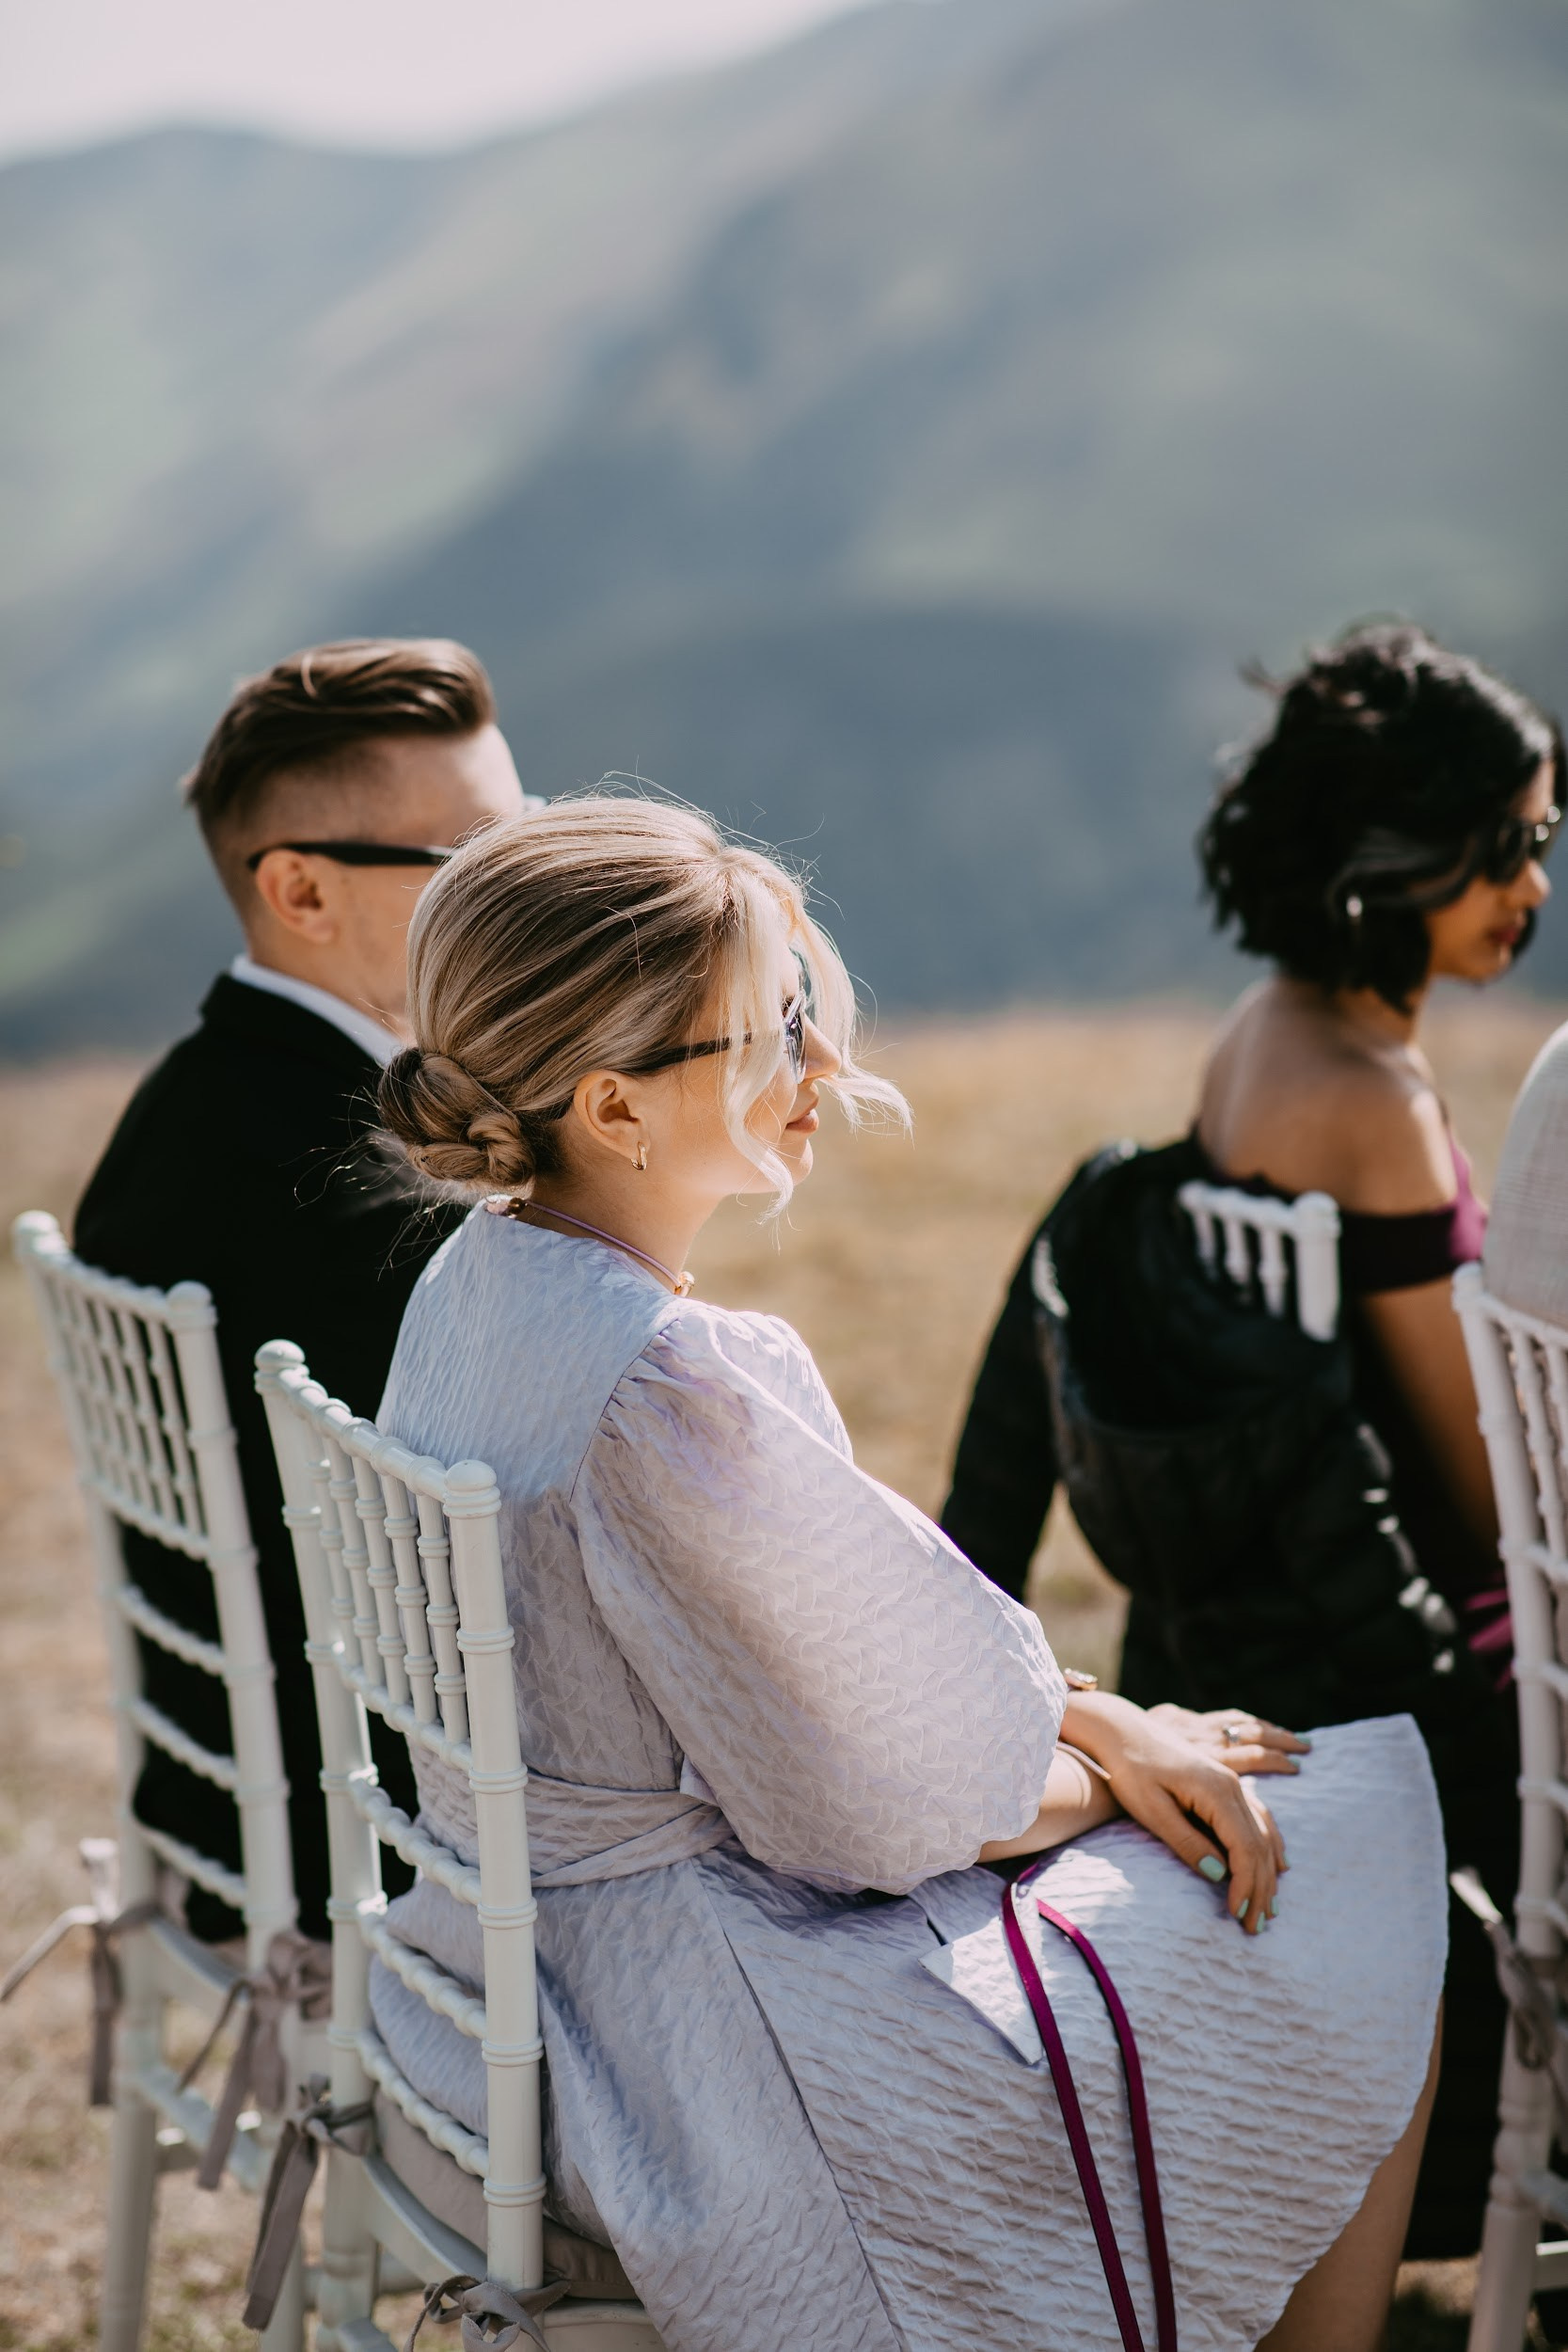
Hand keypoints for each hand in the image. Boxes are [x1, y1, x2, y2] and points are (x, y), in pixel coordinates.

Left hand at [1061, 1692, 1283, 1934]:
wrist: (1122, 1730)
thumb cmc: (1131, 1769)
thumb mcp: (1152, 1810)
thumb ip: (1186, 1842)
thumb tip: (1219, 1875)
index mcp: (1217, 1792)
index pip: (1244, 1848)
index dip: (1245, 1885)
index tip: (1239, 1916)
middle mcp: (1232, 1786)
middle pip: (1259, 1845)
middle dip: (1260, 1889)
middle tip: (1255, 1927)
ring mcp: (1232, 1783)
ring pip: (1263, 1834)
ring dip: (1268, 1873)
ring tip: (1269, 1908)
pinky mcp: (1225, 1783)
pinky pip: (1259, 1819)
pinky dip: (1270, 1846)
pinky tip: (1277, 1864)